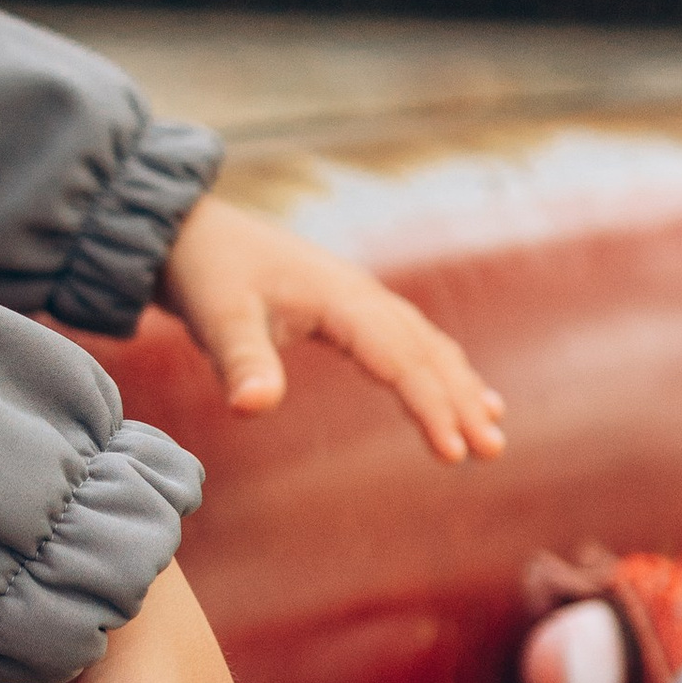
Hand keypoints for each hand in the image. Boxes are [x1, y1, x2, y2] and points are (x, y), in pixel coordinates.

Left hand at [159, 192, 506, 461]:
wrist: (188, 229)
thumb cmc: (205, 274)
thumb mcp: (218, 318)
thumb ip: (242, 361)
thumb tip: (253, 409)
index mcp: (339, 298)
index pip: (399, 358)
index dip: (430, 405)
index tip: (454, 452)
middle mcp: (360, 293)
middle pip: (424, 350)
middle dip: (460, 400)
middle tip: (492, 451)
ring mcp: (358, 295)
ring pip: (424, 341)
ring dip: (459, 382)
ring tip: (493, 425)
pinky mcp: (348, 302)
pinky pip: (408, 335)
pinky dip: (438, 363)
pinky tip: (460, 387)